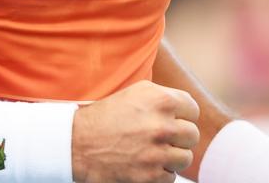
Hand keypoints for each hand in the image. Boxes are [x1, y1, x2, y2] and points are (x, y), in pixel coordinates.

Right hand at [71, 80, 200, 182]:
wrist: (76, 143)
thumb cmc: (106, 116)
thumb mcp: (135, 93)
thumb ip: (164, 98)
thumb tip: (188, 110)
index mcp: (160, 100)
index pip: (192, 110)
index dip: (181, 115)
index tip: (170, 120)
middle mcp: (161, 125)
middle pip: (191, 135)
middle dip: (178, 137)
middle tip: (159, 138)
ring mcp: (157, 153)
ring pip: (185, 157)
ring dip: (171, 157)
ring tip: (152, 151)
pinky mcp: (150, 176)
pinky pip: (170, 176)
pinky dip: (159, 173)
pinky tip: (143, 163)